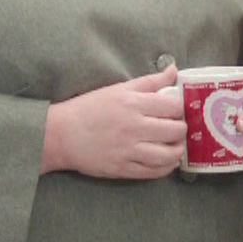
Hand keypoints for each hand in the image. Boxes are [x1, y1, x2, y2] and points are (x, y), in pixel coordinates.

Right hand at [42, 67, 185, 180]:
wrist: (61, 135)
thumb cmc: (89, 108)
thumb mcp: (119, 89)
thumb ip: (149, 81)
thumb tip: (173, 70)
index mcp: (133, 104)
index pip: (173, 106)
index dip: (180, 108)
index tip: (176, 111)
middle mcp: (134, 128)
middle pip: (175, 131)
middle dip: (181, 129)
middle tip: (176, 128)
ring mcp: (129, 151)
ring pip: (168, 155)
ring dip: (177, 150)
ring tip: (174, 146)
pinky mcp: (123, 169)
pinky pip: (154, 172)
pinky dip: (166, 167)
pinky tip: (166, 160)